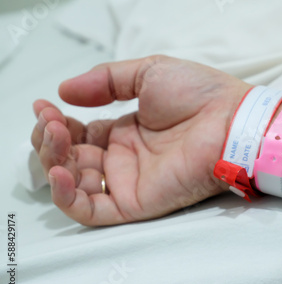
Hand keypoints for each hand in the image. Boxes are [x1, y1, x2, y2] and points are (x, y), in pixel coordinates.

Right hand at [31, 56, 251, 224]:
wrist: (232, 121)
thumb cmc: (200, 94)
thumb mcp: (148, 73)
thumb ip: (105, 81)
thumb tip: (64, 91)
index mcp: (128, 131)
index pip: (80, 134)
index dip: (58, 123)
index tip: (46, 106)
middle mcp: (125, 159)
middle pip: (71, 159)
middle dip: (51, 141)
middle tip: (52, 122)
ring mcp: (129, 182)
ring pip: (75, 185)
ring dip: (53, 163)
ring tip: (56, 137)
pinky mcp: (136, 203)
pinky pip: (92, 210)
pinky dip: (67, 196)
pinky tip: (60, 171)